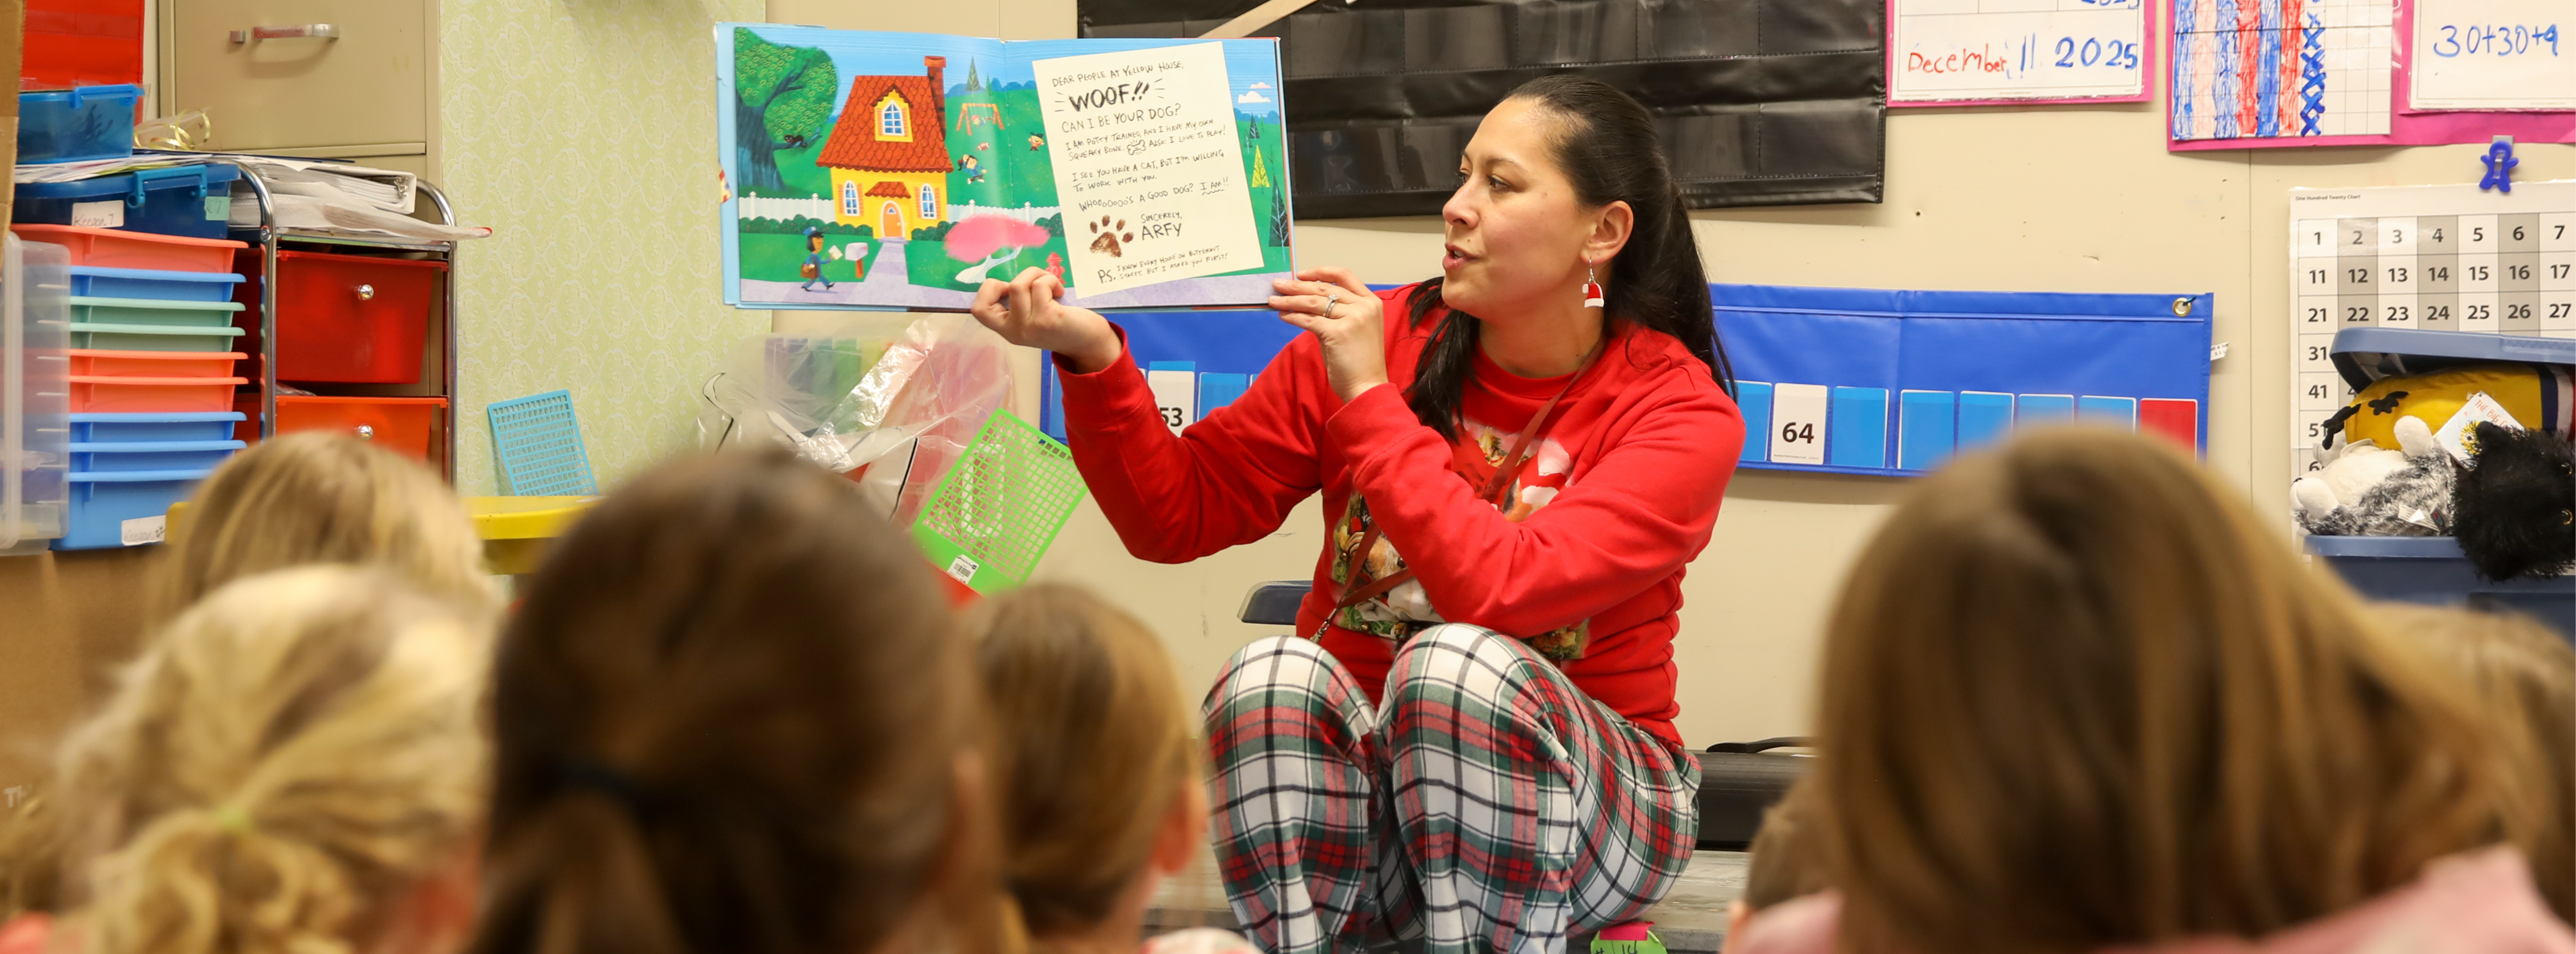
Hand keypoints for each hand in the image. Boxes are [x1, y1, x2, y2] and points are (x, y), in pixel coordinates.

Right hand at [970, 268, 1120, 372]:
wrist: (1088, 342)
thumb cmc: (1060, 323)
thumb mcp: (1031, 315)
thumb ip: (1017, 302)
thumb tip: (1012, 279)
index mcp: (1006, 329)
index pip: (978, 309)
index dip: (990, 289)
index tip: (1013, 288)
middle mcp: (1014, 331)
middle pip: (999, 289)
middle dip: (1020, 277)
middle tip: (1036, 284)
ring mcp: (1029, 326)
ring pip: (1019, 284)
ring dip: (1038, 275)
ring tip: (1052, 285)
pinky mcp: (1047, 319)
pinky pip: (1040, 285)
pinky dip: (1051, 280)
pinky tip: (1060, 292)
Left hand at [1272, 267, 1386, 402]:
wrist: (1367, 387)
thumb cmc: (1358, 363)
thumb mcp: (1350, 330)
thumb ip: (1334, 314)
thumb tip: (1303, 303)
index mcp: (1371, 302)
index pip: (1344, 275)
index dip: (1320, 272)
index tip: (1301, 274)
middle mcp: (1364, 306)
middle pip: (1324, 289)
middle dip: (1297, 286)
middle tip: (1278, 285)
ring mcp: (1353, 318)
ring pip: (1313, 303)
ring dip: (1290, 301)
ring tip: (1274, 300)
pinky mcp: (1338, 332)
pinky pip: (1309, 320)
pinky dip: (1293, 317)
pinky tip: (1283, 316)